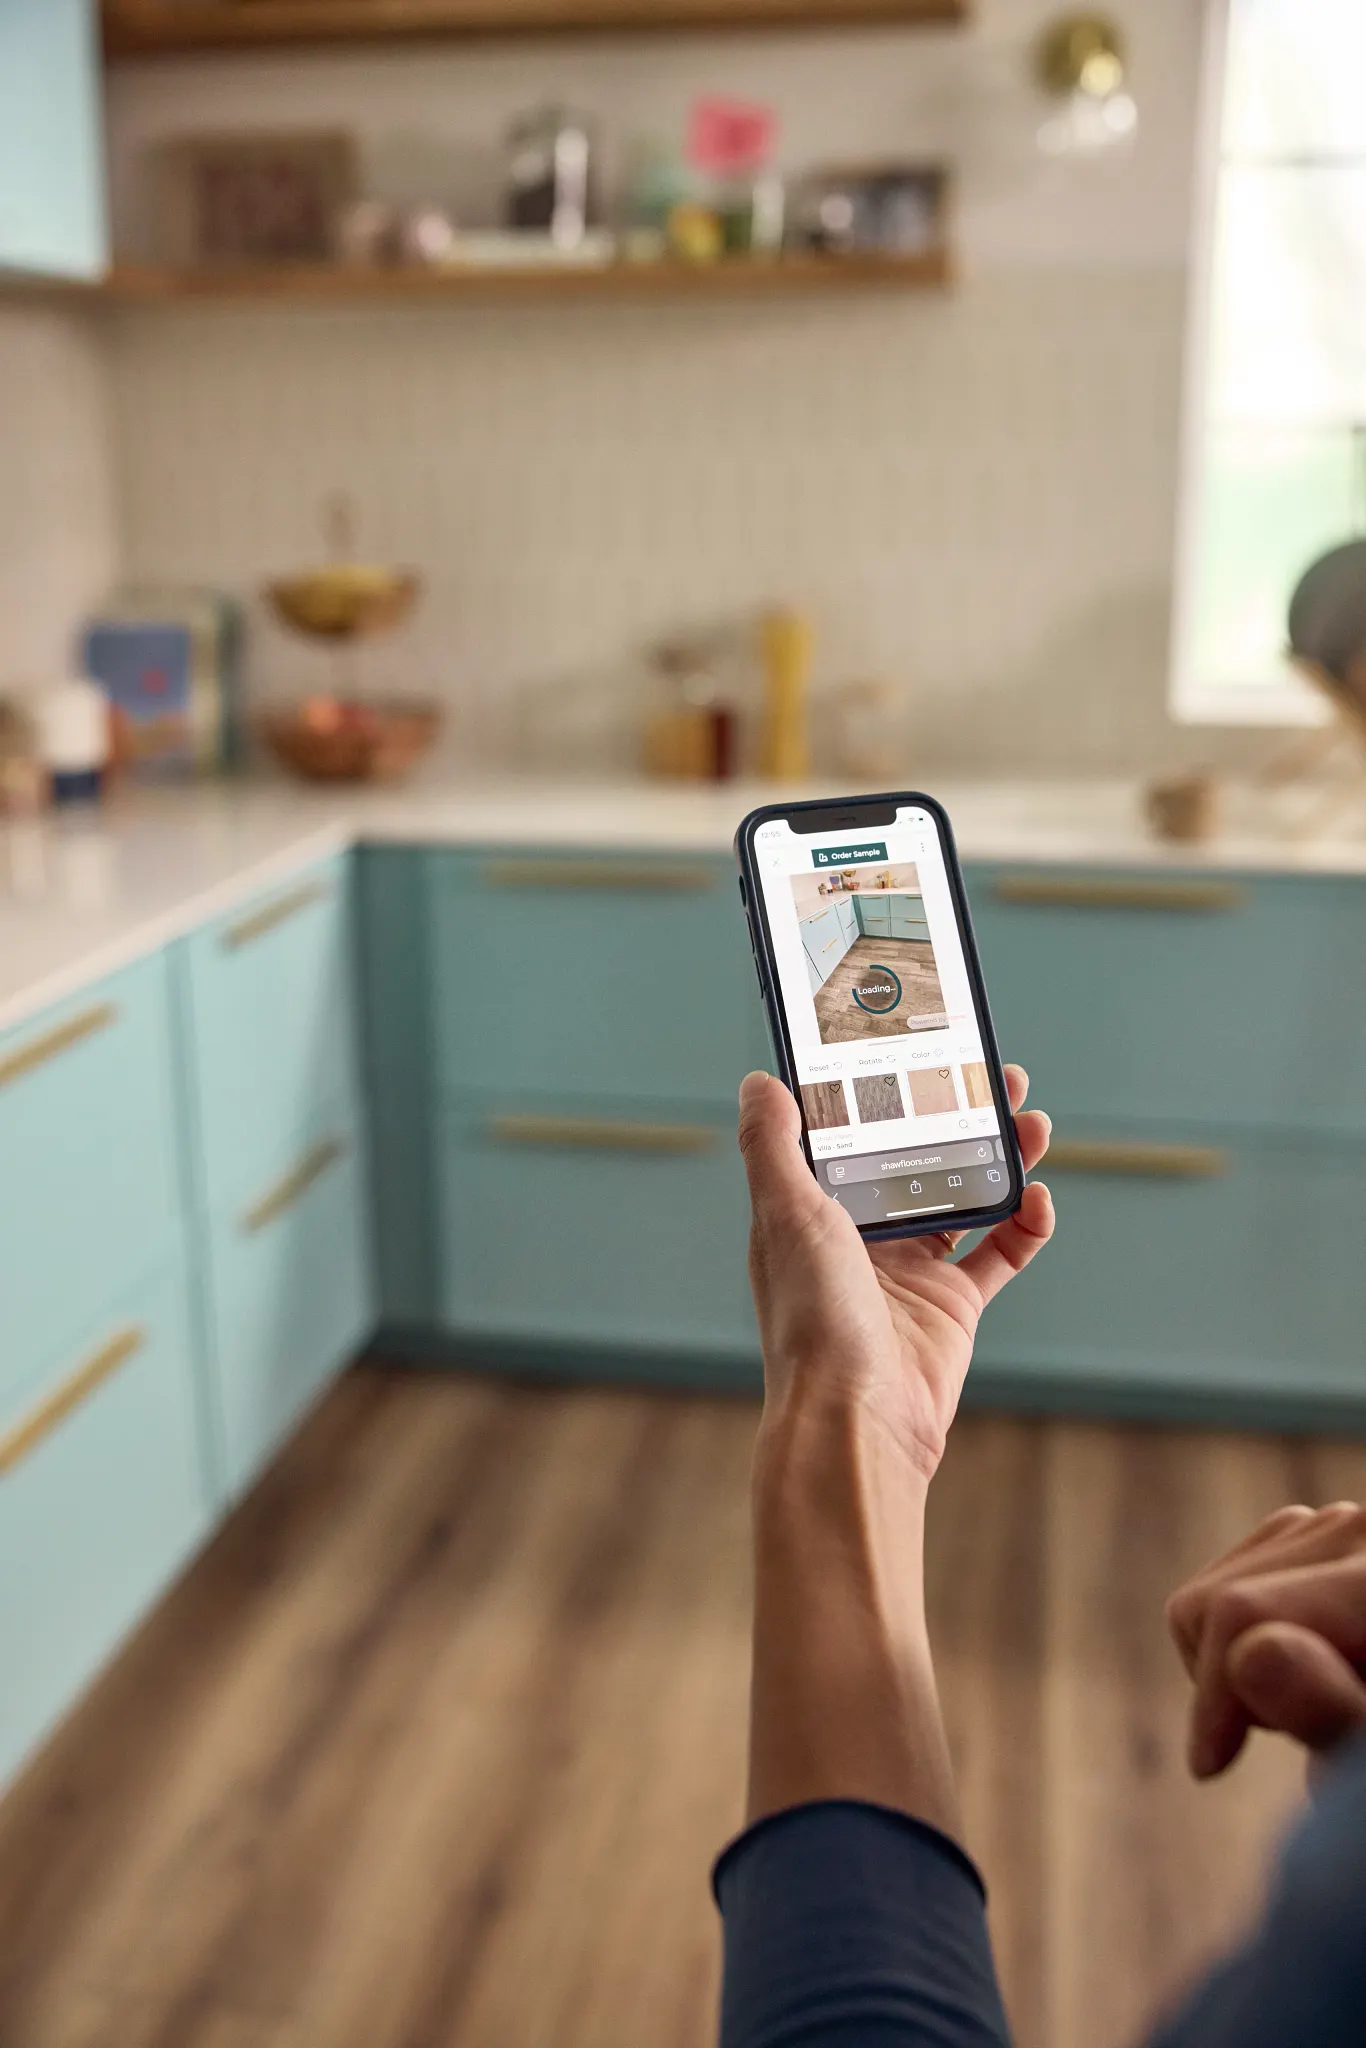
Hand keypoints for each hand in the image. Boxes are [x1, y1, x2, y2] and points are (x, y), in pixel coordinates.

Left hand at [738, 1063, 1053, 1482]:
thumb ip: (773, 1145)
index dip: (883, 1093)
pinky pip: (1000, 1253)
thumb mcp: (784, 1215)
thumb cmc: (811, 1320)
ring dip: (1000, 1156)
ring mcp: (909, 1270)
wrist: (857, 1420)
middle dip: (957, 1115)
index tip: (915, 1050)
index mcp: (812, 1210)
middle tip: (995, 1077)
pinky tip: (1038, 1198)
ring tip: (1032, 1120)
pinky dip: (1026, 1224)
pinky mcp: (953, 1305)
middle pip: (918, 1157)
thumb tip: (759, 1081)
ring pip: (964, 1195)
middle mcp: (860, 1236)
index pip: (850, 1134)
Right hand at [1166, 1503, 1365, 1779]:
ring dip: (1238, 1662)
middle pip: (1219, 1598)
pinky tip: (1312, 1672)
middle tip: (1301, 1740)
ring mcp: (1342, 1524)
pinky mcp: (1325, 1532)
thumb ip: (1337, 1713)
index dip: (1211, 1698)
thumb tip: (1253, 1653)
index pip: (1242, 1612)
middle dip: (1230, 1683)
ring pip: (1215, 1587)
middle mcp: (1364, 1531)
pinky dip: (1248, 1635)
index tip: (1211, 1771)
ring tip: (1321, 1708)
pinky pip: (1234, 1576)